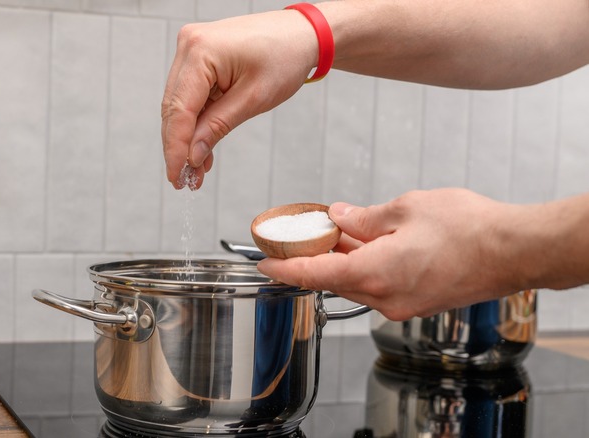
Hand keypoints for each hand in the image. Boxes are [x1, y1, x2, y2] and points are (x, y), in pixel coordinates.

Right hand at [161, 9, 317, 188]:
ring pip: (179, 105)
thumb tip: (192, 156)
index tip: (177, 176)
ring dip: (187, 139)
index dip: (175, 148)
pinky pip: (191, 97)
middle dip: (179, 147)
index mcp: (201, 50)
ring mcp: (192, 50)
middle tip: (185, 180)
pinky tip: (202, 149)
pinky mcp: (199, 58)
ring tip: (197, 171)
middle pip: (173, 108)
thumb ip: (217, 127)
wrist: (302, 34)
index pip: (178, 109)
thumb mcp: (253, 99)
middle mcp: (189, 46)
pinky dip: (197, 123)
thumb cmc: (285, 57)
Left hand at [257, 189, 530, 320]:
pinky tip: (368, 243)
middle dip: (317, 256)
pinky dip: (367, 266)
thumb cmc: (469, 228)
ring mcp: (402, 305)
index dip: (284, 268)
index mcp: (375, 273)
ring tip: (338, 231)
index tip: (264, 263)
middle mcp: (385, 297)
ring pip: (357, 282)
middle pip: (334, 278)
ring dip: (344, 259)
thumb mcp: (405, 209)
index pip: (314, 275)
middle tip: (304, 233)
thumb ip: (364, 218)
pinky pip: (379, 286)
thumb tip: (339, 217)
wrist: (515, 251)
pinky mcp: (417, 303)